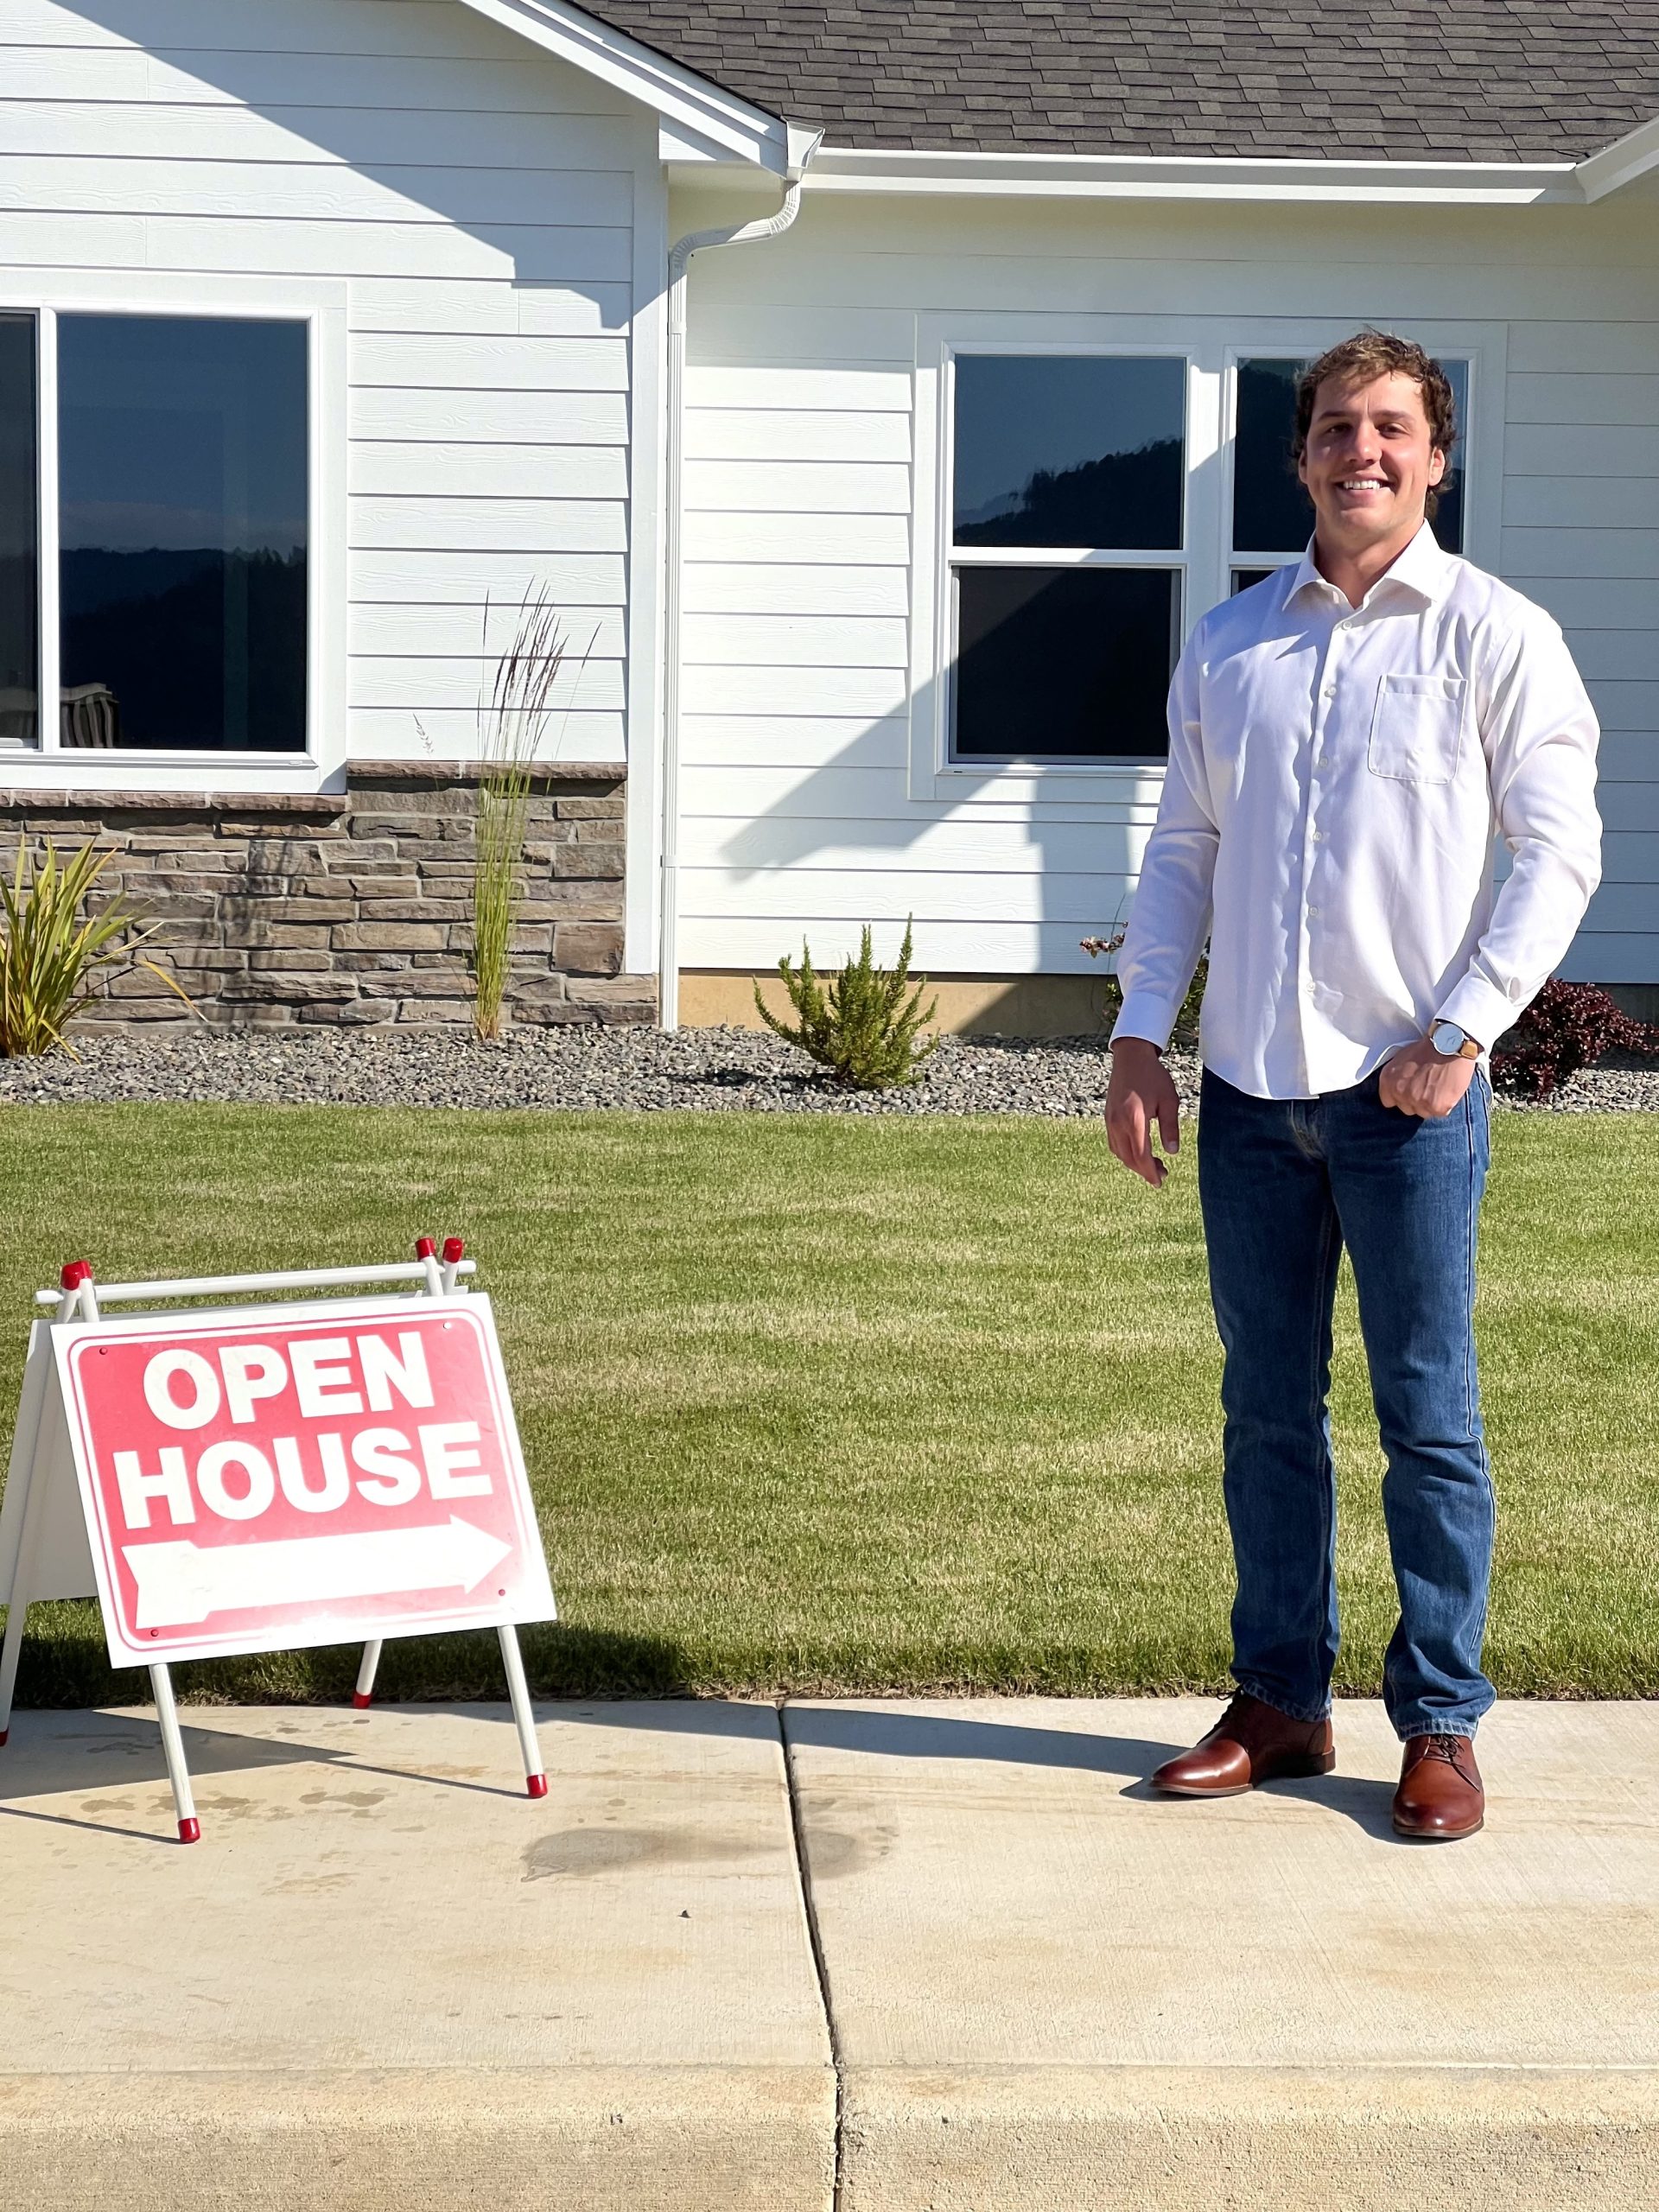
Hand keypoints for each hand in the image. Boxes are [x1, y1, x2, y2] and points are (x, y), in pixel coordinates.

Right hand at [1105, 1038, 1181, 1187]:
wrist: (1130, 1057)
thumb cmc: (1153, 1076)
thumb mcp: (1169, 1100)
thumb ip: (1170, 1127)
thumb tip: (1172, 1152)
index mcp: (1134, 1119)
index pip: (1141, 1155)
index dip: (1150, 1171)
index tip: (1160, 1181)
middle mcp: (1118, 1122)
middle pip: (1129, 1158)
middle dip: (1145, 1171)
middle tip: (1162, 1175)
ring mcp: (1110, 1121)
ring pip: (1120, 1153)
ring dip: (1135, 1163)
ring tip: (1153, 1165)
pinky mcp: (1108, 1118)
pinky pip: (1114, 1144)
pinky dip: (1125, 1154)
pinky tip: (1138, 1153)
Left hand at [1377, 1036, 1476, 1117]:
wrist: (1450, 1043)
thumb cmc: (1429, 1048)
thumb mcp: (1401, 1058)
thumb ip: (1397, 1077)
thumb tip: (1399, 1088)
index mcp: (1388, 1080)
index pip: (1389, 1102)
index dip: (1401, 1098)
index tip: (1410, 1093)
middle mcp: (1400, 1092)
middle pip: (1407, 1109)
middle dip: (1417, 1101)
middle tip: (1429, 1087)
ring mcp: (1417, 1100)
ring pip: (1424, 1113)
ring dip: (1432, 1104)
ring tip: (1440, 1087)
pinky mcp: (1435, 1106)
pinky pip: (1440, 1113)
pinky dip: (1446, 1104)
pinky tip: (1448, 1089)